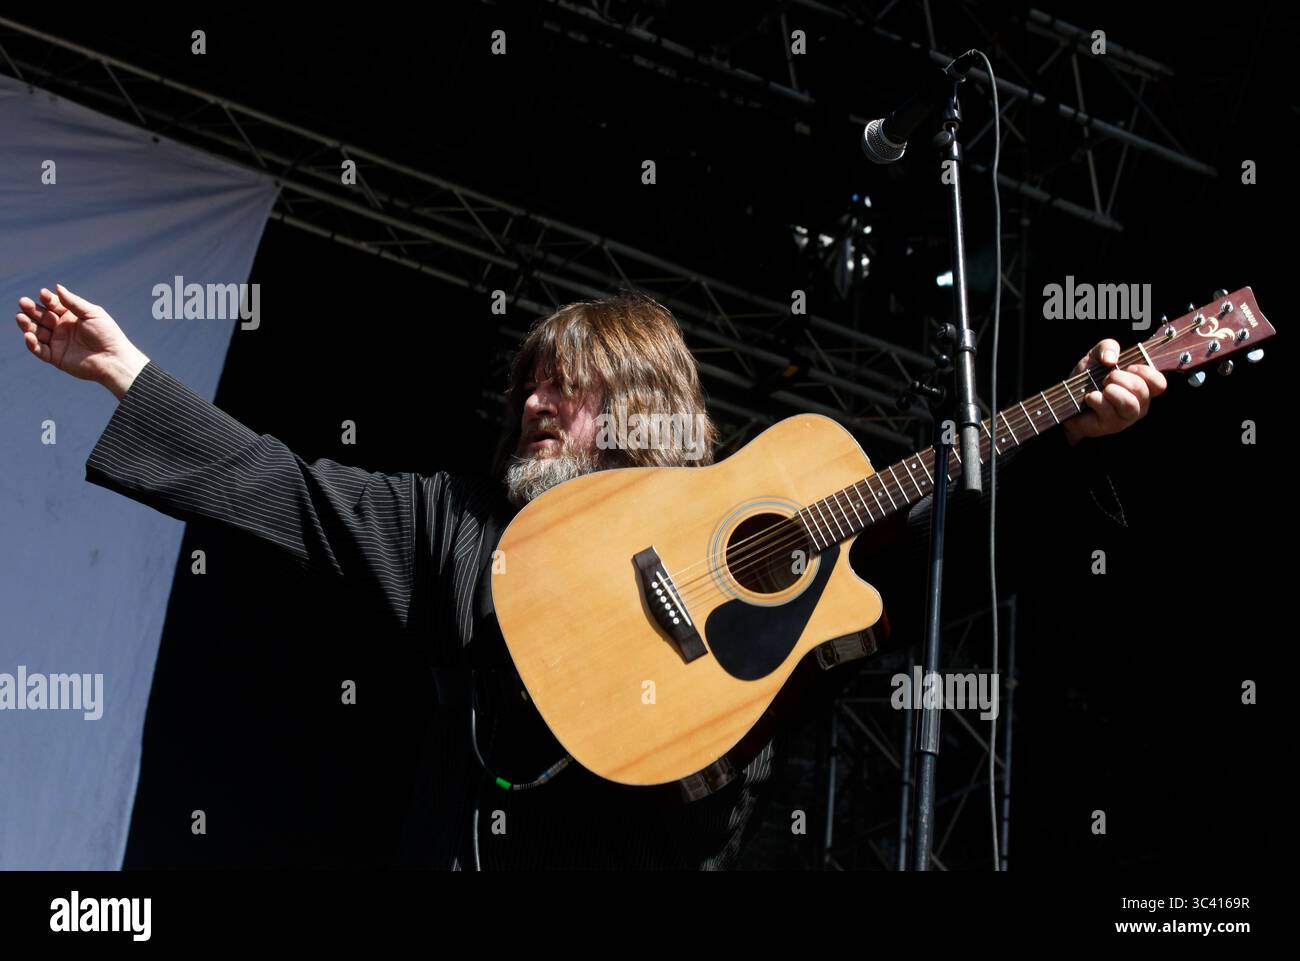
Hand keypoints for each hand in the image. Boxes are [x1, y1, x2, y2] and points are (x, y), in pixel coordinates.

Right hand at [15, 284, 147, 397]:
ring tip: (20, 317)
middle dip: (32, 309)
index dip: (47, 299)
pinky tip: (28, 335)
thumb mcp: (92, 313)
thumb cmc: (107, 334)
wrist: (114, 359)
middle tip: (23, 302)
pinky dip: (32, 343)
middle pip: (42, 317)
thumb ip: (74, 302)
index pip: (53, 305)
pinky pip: (39, 350)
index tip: (43, 294)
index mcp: (71, 316)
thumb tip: (57, 287)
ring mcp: (57, 343)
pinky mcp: (56, 357)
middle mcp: (62, 328)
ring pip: (37, 332)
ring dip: (27, 324)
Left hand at [1062, 338, 1166, 445]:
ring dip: (1112, 391)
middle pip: (1141, 390)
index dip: (1147, 373)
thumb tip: (1111, 359)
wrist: (1067, 400)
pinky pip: (1108, 411)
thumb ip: (1108, 346)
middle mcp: (1139, 403)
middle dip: (1120, 378)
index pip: (1159, 383)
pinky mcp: (1110, 426)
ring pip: (1129, 404)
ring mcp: (1125, 417)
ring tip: (1102, 388)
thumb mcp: (1097, 356)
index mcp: (1142, 386)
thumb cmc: (1088, 378)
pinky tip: (1090, 397)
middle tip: (1107, 378)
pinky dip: (1096, 399)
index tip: (1130, 367)